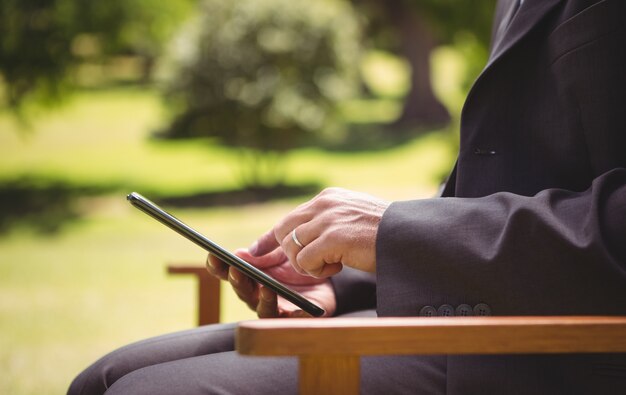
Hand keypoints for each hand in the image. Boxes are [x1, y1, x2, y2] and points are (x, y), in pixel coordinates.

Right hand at [206, 248, 336, 317]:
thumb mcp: (282, 248)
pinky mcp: (297, 317)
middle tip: (236, 270)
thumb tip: (241, 254)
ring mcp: (276, 307)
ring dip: (263, 299)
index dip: (219, 266)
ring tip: (266, 288)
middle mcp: (258, 294)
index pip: (229, 272)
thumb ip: (264, 250)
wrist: (325, 270)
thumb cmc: (298, 260)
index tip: (213, 255)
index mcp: (251, 276)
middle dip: (238, 281)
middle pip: (244, 292)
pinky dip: (294, 315)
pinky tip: (295, 310)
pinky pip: (294, 320)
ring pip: (264, 308)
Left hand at [254, 187, 388, 276]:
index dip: (270, 237)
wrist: (410, 237)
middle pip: (284, 232)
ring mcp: (328, 219)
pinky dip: (318, 270)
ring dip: (308, 264)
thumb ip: (328, 221)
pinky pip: (306, 261)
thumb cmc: (385, 234)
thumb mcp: (352, 218)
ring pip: (293, 248)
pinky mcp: (334, 237)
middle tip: (310, 265)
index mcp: (329, 198)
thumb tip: (302, 237)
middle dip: (288, 254)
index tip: (256, 250)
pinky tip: (339, 266)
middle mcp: (325, 204)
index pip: (289, 217)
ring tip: (333, 264)